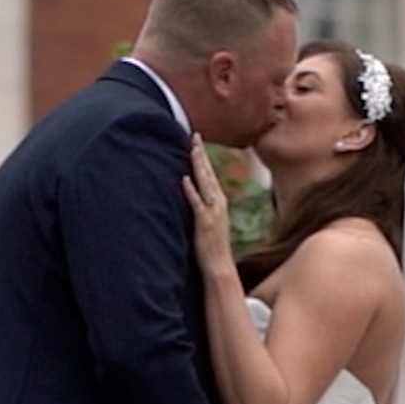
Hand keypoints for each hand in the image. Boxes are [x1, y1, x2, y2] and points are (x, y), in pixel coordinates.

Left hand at [182, 134, 234, 276]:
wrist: (219, 267)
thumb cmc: (212, 248)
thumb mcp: (209, 223)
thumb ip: (202, 208)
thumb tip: (193, 196)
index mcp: (218, 202)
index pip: (210, 175)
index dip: (203, 158)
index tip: (197, 142)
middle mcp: (217, 204)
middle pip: (208, 174)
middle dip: (201, 154)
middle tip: (195, 136)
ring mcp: (212, 212)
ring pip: (205, 184)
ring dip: (199, 166)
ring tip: (193, 149)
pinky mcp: (204, 223)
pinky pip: (196, 204)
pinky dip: (191, 191)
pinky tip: (185, 179)